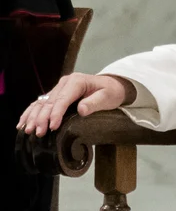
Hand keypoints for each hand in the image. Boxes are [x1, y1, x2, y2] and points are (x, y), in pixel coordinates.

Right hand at [17, 73, 135, 136]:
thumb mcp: (107, 97)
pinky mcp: (56, 95)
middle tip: (38, 133)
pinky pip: (40, 103)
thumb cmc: (111, 92)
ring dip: (33, 117)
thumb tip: (81, 110)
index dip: (56, 113)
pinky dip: (30, 113)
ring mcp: (58, 88)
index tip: (52, 127)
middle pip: (49, 102)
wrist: (112, 86)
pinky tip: (23, 124)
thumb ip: (94, 103)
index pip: (62, 99)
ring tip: (27, 131)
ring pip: (41, 103)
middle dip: (42, 118)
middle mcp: (65, 83)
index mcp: (76, 81)